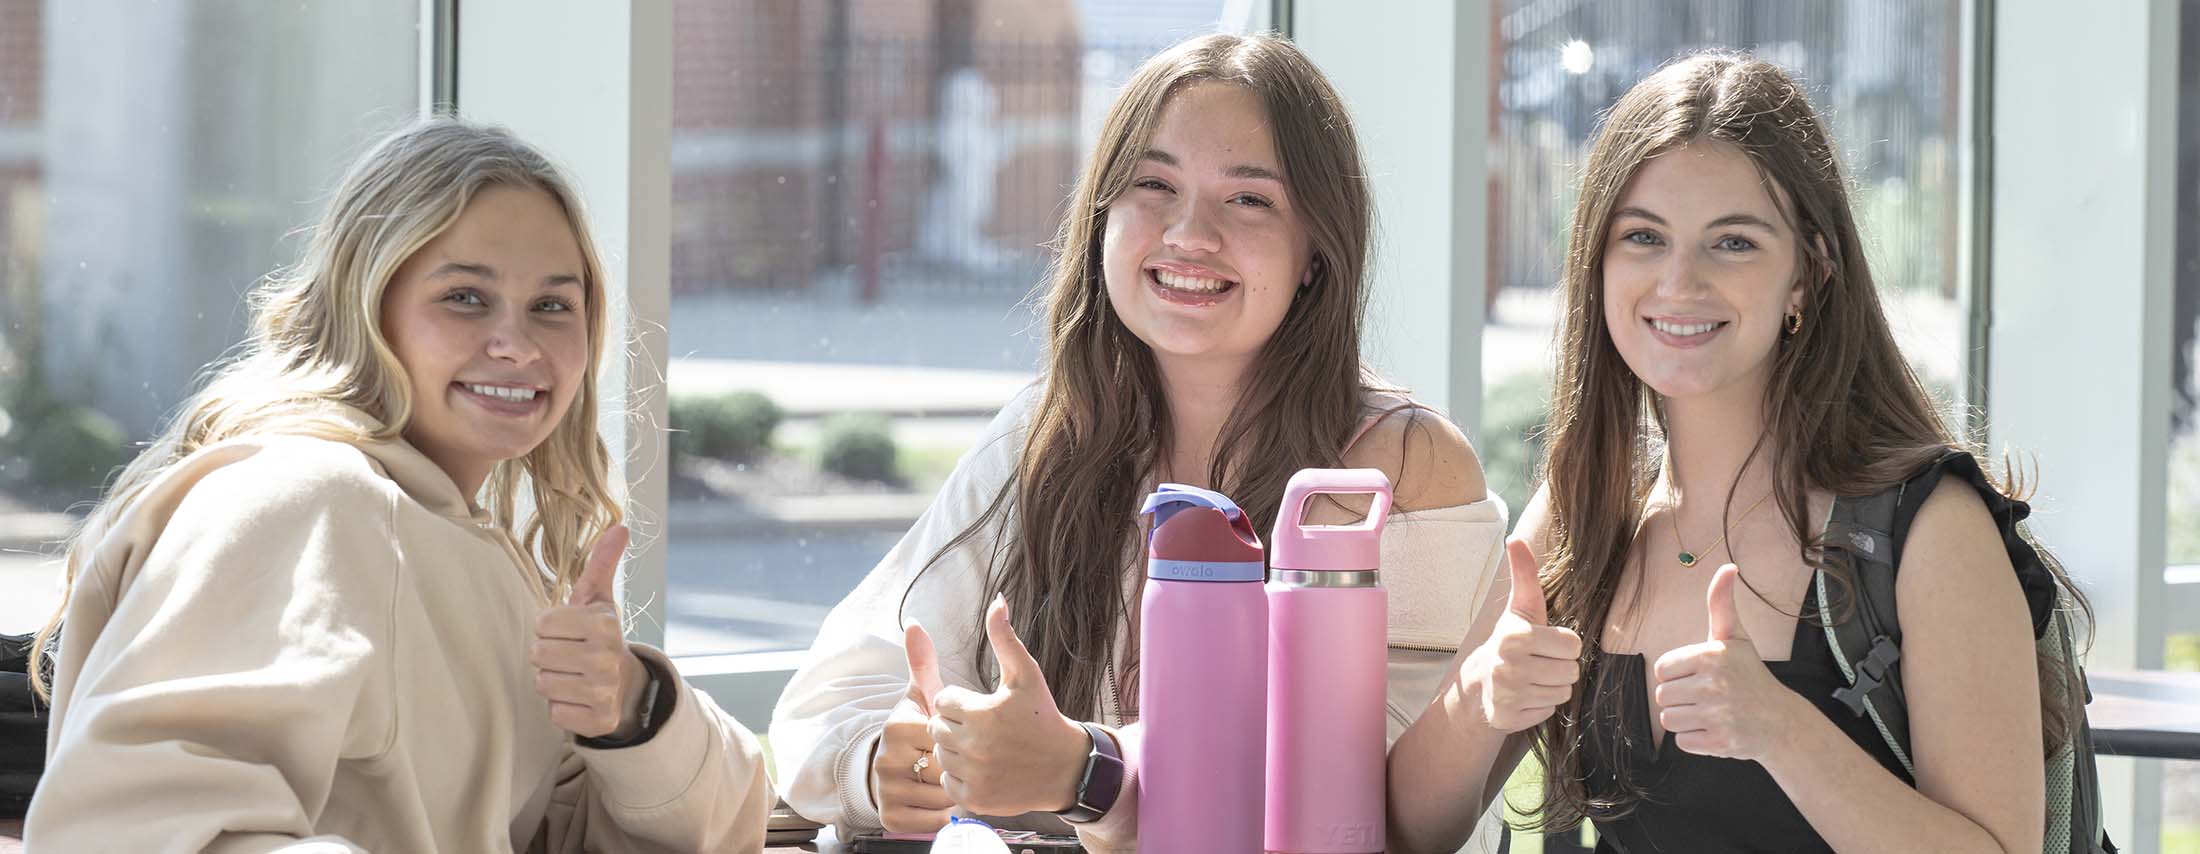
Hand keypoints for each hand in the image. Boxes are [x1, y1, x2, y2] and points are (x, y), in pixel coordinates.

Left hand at [530, 524, 647, 738]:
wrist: (624, 684)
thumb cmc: (598, 636)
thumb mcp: (599, 599)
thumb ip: (602, 562)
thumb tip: (621, 525)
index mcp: (605, 623)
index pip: (542, 623)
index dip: (549, 628)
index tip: (568, 632)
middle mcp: (607, 657)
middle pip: (538, 654)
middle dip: (547, 655)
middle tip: (568, 655)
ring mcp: (604, 691)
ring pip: (543, 684)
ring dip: (551, 681)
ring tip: (571, 675)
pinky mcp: (599, 720)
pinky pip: (554, 712)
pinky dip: (560, 707)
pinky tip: (576, 698)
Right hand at [873, 623, 954, 832]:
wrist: (900, 770)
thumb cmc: (920, 729)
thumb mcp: (922, 696)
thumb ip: (922, 662)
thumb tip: (914, 621)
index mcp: (896, 726)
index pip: (944, 735)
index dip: (957, 737)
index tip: (948, 734)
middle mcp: (885, 759)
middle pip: (945, 765)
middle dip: (958, 764)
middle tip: (953, 758)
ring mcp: (886, 790)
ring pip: (942, 795)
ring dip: (954, 789)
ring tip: (946, 777)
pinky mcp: (891, 819)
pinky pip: (934, 819)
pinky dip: (943, 813)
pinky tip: (938, 799)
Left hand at [926, 595, 1090, 816]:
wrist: (1067, 767)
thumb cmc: (1043, 716)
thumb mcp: (1026, 674)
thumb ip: (1005, 637)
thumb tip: (996, 600)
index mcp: (981, 713)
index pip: (943, 701)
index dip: (963, 702)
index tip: (985, 708)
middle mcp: (974, 746)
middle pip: (937, 728)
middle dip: (956, 725)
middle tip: (985, 728)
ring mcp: (974, 775)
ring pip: (941, 755)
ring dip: (957, 750)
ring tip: (986, 748)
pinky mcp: (974, 799)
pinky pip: (947, 782)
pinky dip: (961, 776)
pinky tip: (985, 768)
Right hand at [1465, 540, 1583, 732]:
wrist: (1479, 682)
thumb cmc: (1510, 640)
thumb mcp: (1521, 607)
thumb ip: (1524, 574)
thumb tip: (1515, 539)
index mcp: (1516, 637)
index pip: (1573, 645)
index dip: (1562, 644)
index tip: (1542, 643)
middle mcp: (1509, 667)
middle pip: (1571, 672)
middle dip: (1559, 667)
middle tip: (1538, 663)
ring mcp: (1507, 695)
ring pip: (1562, 693)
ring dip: (1551, 687)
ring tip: (1531, 679)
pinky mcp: (1507, 718)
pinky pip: (1548, 712)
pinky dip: (1539, 706)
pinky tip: (1524, 697)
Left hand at [1652, 563, 1805, 760]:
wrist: (1779, 721)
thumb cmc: (1749, 675)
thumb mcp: (1735, 637)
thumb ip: (1722, 603)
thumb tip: (1728, 567)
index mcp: (1712, 655)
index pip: (1661, 669)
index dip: (1676, 674)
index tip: (1699, 675)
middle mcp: (1714, 685)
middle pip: (1662, 696)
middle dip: (1680, 697)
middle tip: (1706, 695)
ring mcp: (1717, 716)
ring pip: (1668, 719)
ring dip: (1685, 719)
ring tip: (1710, 712)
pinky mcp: (1719, 743)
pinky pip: (1682, 741)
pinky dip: (1695, 739)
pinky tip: (1715, 729)